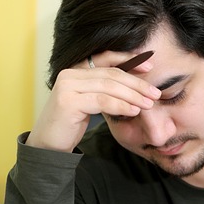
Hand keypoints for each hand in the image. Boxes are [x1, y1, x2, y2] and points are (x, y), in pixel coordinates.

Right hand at [26, 51, 160, 151]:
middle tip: (155, 92)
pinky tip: (134, 111)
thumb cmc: (71, 124)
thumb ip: (105, 91)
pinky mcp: (68, 102)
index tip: (150, 65)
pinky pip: (102, 101)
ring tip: (149, 103)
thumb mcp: (90, 102)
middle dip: (136, 83)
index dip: (129, 59)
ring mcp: (67, 86)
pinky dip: (121, 105)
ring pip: (109, 86)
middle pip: (111, 74)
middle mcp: (70, 74)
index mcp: (75, 70)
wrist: (48, 145)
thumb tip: (135, 86)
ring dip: (132, 95)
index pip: (106, 58)